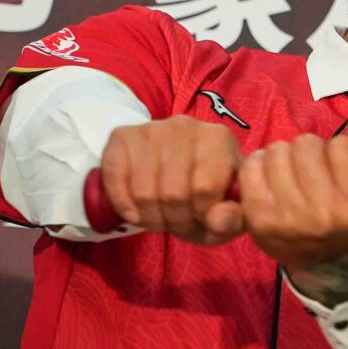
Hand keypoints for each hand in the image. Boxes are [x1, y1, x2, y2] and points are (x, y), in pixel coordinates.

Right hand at [100, 116, 242, 244]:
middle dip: (174, 220)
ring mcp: (152, 128)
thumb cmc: (207, 196)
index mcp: (219, 139)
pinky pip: (115, 179)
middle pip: (173, 192)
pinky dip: (123, 205)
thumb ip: (232, 219)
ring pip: (144, 190)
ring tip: (159, 217)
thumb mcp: (227, 213)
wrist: (176, 174)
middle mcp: (186, 125)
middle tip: (176, 223)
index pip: (205, 188)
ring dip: (149, 217)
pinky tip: (136, 211)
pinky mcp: (122, 135)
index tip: (199, 219)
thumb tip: (217, 219)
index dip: (200, 216)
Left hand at [238, 119, 347, 304]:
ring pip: (277, 151)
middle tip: (315, 173)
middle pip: (306, 145)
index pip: (343, 145)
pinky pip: (251, 167)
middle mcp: (324, 216)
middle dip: (312, 152)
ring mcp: (287, 219)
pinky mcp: (257, 218)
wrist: (325, 259)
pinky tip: (273, 181)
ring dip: (286, 157)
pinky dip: (260, 166)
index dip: (343, 150)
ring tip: (294, 177)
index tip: (342, 169)